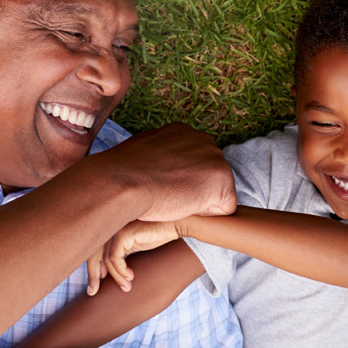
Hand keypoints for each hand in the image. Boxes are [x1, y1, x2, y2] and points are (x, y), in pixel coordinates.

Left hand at [87, 220, 180, 295]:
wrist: (176, 224)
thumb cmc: (158, 236)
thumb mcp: (134, 248)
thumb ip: (120, 257)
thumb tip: (105, 274)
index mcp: (110, 231)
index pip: (92, 252)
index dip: (91, 270)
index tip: (92, 289)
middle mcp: (110, 229)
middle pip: (92, 255)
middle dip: (92, 275)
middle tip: (93, 292)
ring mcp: (116, 230)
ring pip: (106, 259)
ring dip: (116, 277)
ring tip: (127, 287)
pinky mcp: (124, 234)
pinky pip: (115, 257)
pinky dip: (121, 271)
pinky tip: (131, 277)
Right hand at [106, 123, 234, 222]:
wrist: (123, 181)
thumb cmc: (123, 173)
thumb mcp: (140, 153)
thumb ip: (159, 156)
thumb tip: (155, 169)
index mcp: (182, 132)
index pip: (193, 163)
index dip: (179, 181)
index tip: (161, 185)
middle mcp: (203, 140)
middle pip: (209, 176)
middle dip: (193, 189)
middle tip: (166, 194)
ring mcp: (215, 158)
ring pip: (217, 192)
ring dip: (199, 201)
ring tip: (172, 199)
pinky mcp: (223, 180)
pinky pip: (225, 208)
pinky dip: (207, 214)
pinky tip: (184, 206)